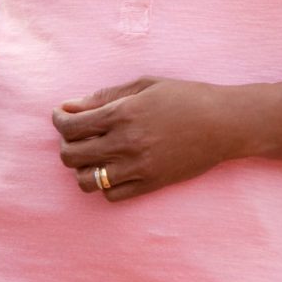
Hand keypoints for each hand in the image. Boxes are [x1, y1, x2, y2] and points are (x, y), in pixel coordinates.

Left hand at [52, 78, 237, 201]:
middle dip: (65, 145)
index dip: (59, 120)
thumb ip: (105, 96)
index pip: (72, 126)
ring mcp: (138, 167)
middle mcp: (126, 143)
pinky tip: (111, 169)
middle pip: (71, 155)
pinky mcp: (150, 184)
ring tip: (91, 156)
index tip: (60, 116)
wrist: (223, 124)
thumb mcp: (144, 86)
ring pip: (87, 180)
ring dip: (81, 168)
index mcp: (123, 114)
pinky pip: (111, 195)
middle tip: (74, 136)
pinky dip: (104, 184)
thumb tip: (70, 106)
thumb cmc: (185, 98)